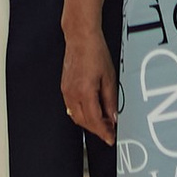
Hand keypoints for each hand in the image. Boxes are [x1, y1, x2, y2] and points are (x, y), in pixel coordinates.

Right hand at [61, 28, 117, 143]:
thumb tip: (113, 117)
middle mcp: (73, 94)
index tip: (110, 138)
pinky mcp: (64, 88)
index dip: (103, 133)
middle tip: (109, 130)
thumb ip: (111, 100)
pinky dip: (81, 114)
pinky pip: (71, 108)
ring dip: (89, 123)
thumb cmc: (95, 52)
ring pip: (76, 117)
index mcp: (85, 92)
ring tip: (102, 121)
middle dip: (97, 129)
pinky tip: (91, 111)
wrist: (81, 38)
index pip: (95, 121)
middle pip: (84, 122)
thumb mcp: (110, 78)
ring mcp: (66, 91)